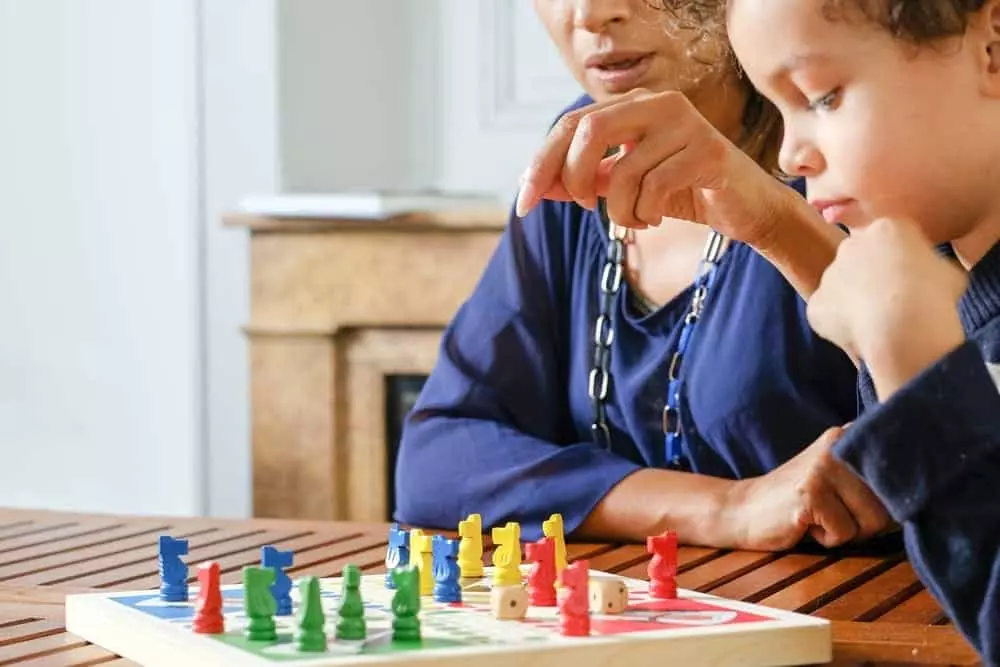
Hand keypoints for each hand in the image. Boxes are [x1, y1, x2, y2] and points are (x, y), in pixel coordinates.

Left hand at [514, 89, 794, 245]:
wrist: (744, 208)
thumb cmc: (682, 192)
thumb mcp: (624, 186)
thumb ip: (584, 182)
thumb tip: (535, 188)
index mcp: (634, 105)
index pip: (571, 125)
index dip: (542, 164)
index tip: (525, 203)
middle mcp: (659, 103)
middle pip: (588, 131)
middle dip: (574, 178)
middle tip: (586, 206)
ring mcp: (686, 124)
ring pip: (623, 170)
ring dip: (620, 210)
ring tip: (636, 220)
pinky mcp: (708, 151)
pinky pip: (654, 187)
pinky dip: (645, 213)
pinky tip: (656, 217)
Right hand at [723, 426, 891, 550]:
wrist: (744, 509)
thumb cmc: (802, 502)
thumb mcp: (839, 478)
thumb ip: (873, 477)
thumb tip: (926, 497)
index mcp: (849, 436)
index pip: (901, 464)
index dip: (900, 492)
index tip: (877, 497)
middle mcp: (838, 445)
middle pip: (890, 503)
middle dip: (867, 522)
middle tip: (833, 512)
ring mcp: (822, 468)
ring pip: (871, 521)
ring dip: (848, 532)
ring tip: (820, 517)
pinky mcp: (810, 494)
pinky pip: (845, 534)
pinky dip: (827, 540)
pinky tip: (805, 524)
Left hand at [807, 218, 967, 398]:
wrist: (902, 324)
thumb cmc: (933, 296)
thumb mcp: (948, 272)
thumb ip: (928, 266)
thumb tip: (926, 277)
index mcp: (886, 228)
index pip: (889, 241)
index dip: (900, 265)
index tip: (911, 283)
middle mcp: (850, 245)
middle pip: (859, 261)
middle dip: (871, 280)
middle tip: (892, 304)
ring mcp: (829, 274)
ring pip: (841, 289)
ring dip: (854, 303)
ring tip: (878, 325)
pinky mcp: (816, 303)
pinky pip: (827, 315)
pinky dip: (839, 326)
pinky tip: (860, 338)